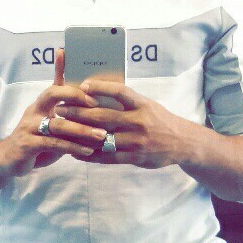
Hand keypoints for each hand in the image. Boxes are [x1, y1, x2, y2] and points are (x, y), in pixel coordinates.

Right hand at [0, 48, 107, 177]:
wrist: (8, 160)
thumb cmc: (36, 141)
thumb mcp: (53, 127)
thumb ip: (68, 118)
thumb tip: (98, 112)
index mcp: (42, 104)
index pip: (54, 83)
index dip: (60, 67)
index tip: (72, 58)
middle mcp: (34, 110)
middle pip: (52, 93)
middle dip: (75, 95)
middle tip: (96, 104)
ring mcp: (29, 127)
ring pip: (57, 124)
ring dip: (81, 130)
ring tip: (101, 134)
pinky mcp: (27, 144)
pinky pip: (53, 144)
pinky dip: (72, 147)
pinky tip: (87, 151)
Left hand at [55, 79, 185, 168]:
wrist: (182, 142)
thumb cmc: (159, 119)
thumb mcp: (147, 104)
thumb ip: (127, 101)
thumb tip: (99, 90)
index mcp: (142, 105)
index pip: (120, 92)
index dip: (101, 88)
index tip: (83, 85)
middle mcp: (139, 121)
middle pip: (104, 116)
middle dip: (79, 113)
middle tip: (60, 110)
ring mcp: (137, 141)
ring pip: (103, 138)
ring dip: (79, 135)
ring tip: (62, 131)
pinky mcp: (136, 157)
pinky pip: (108, 157)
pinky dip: (90, 155)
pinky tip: (76, 152)